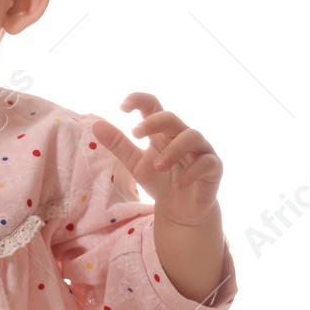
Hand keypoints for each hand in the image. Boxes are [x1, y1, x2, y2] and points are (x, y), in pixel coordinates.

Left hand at [90, 92, 222, 226]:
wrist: (180, 209)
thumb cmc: (159, 180)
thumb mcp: (135, 164)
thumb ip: (119, 145)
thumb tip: (96, 125)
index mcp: (162, 131)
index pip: (153, 106)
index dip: (139, 100)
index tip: (122, 107)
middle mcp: (182, 135)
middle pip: (171, 118)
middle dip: (154, 122)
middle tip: (135, 134)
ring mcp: (200, 150)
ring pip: (192, 137)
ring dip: (173, 150)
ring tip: (157, 166)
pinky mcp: (213, 167)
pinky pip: (206, 163)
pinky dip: (191, 173)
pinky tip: (177, 185)